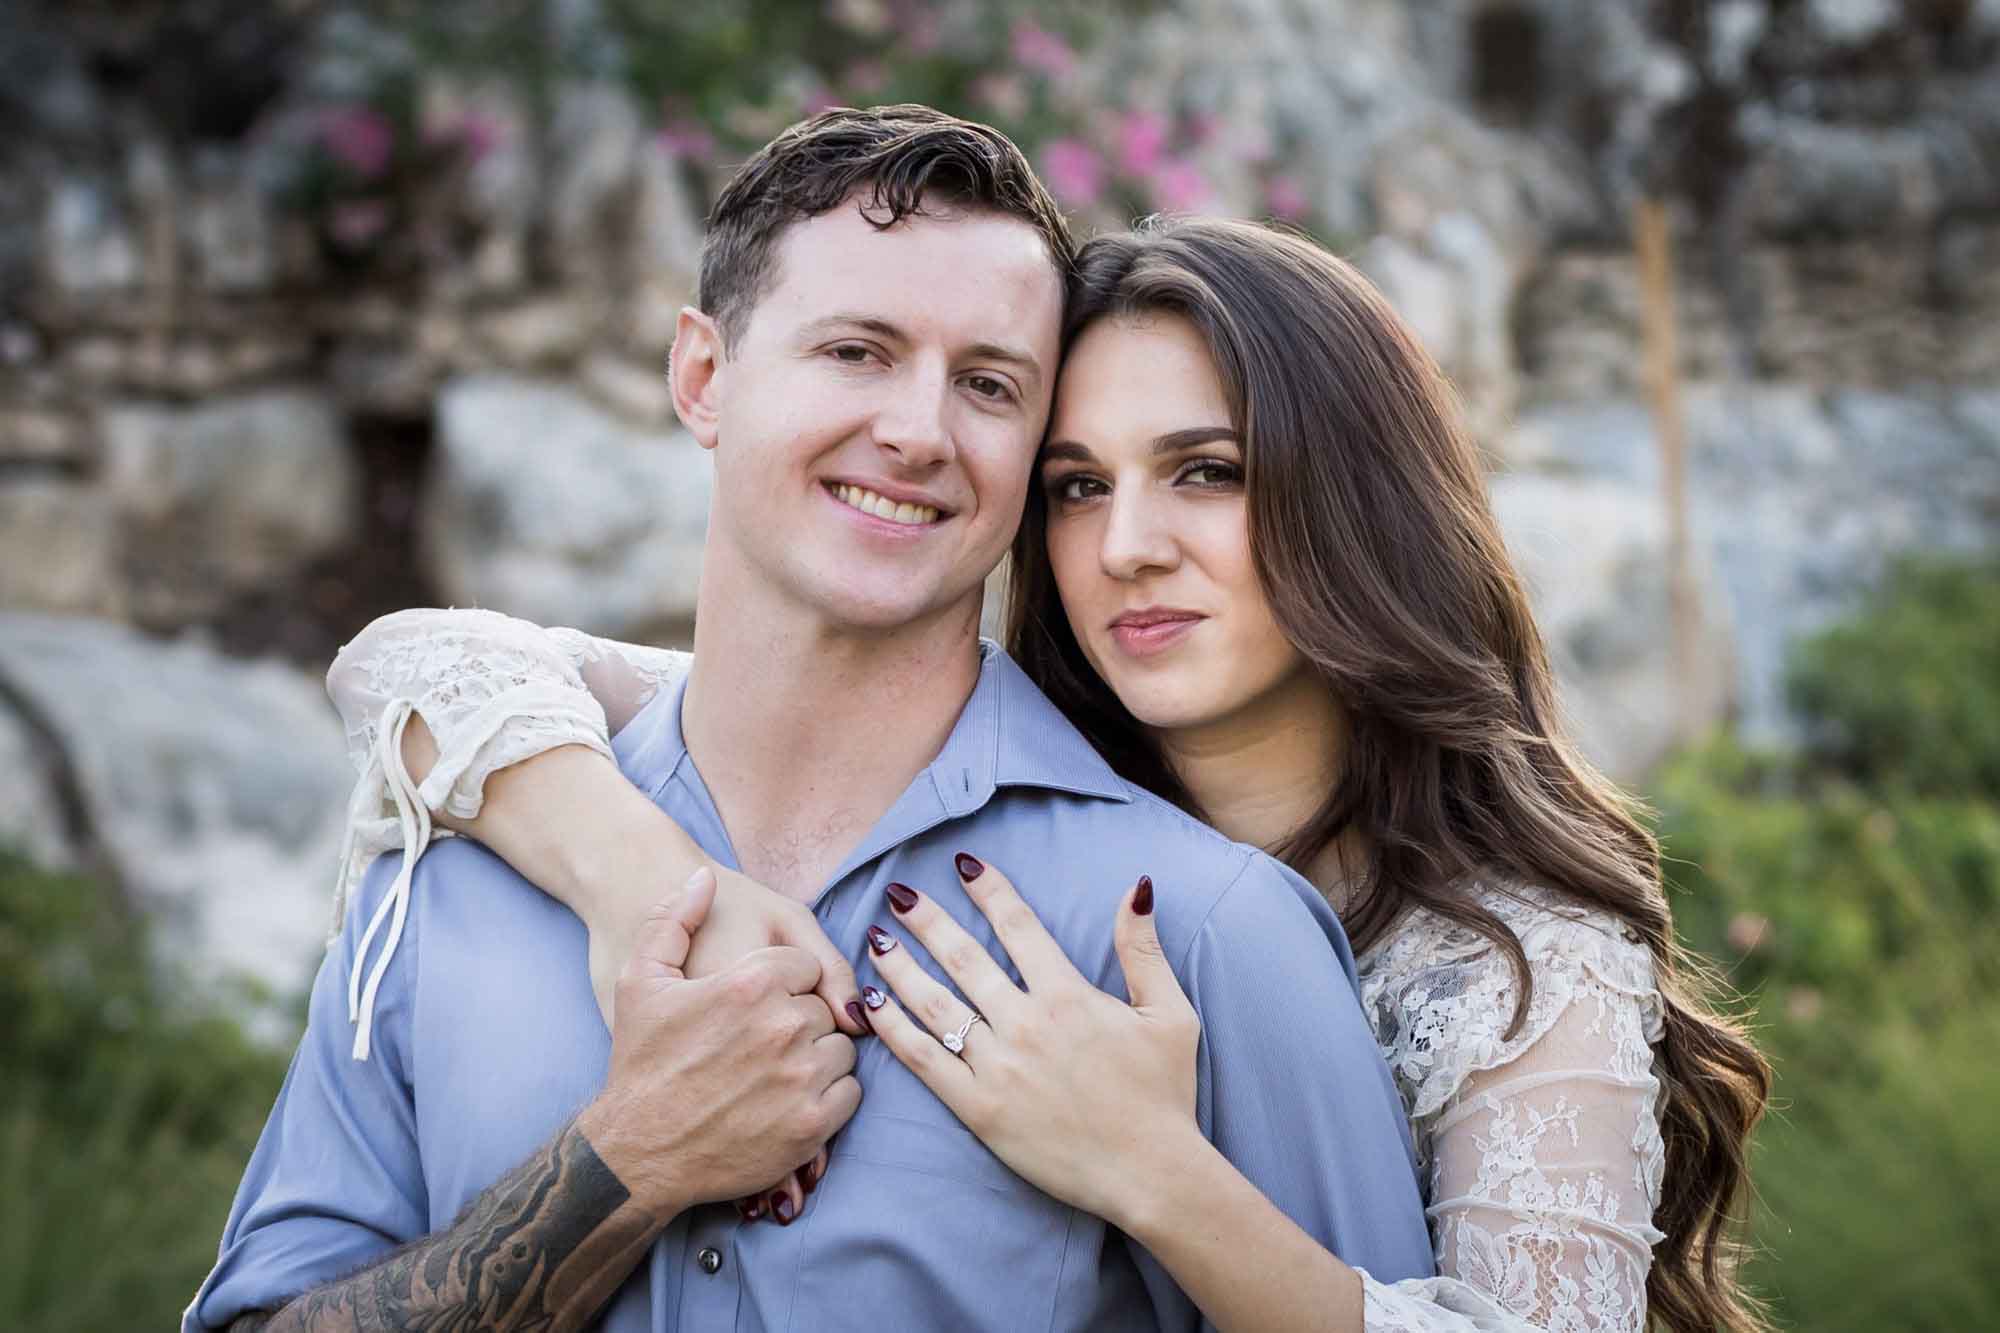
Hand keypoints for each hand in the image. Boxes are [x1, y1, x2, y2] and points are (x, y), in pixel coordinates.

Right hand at [576, 868, 861, 1222]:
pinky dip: (829, 1096)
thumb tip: (702, 878)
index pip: (805, 967)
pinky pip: (849, 1093)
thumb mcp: (640, 980)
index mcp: (749, 983)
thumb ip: (672, 919)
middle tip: (763, 1043)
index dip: (784, 985)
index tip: (758, 1006)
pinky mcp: (811, 1125)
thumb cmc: (641, 1063)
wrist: (639, 1150)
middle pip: (824, 1008)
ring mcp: (800, 1078)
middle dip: (800, 1021)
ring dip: (819, 1057)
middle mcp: (782, 1026)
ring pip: (842, 1049)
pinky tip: (793, 1099)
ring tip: (778, 1071)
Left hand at [860, 855, 1201, 1229]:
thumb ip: (1143, 949)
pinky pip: (924, 1060)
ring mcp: (998, 1067)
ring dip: (899, 966)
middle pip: (964, 956)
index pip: (1017, 926)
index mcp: (1068, 996)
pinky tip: (872, 1003)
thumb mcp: (1170, 1013)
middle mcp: (1026, 1023)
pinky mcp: (979, 1109)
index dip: (988, 889)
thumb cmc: (1164, 1094)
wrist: (1150, 1173)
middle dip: (926, 919)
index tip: (963, 864)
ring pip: (935, 1004)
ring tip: (874, 938)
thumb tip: (1137, 887)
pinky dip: (894, 1028)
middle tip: (897, 892)